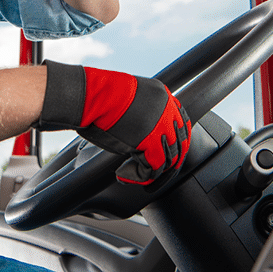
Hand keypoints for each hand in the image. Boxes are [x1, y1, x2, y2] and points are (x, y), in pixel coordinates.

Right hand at [33, 61, 191, 184]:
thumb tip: (141, 128)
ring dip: (150, 171)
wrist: (91, 95)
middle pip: (179, 143)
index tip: (167, 152)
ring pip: (168, 159)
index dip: (175, 141)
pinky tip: (124, 174)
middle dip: (168, 161)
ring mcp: (161, 126)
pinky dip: (139, 176)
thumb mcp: (129, 97)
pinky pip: (153, 168)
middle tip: (154, 172)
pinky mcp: (150, 142)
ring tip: (132, 173)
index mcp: (162, 96)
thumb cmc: (98, 95)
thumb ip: (142, 110)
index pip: (181, 122)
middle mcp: (167, 109)